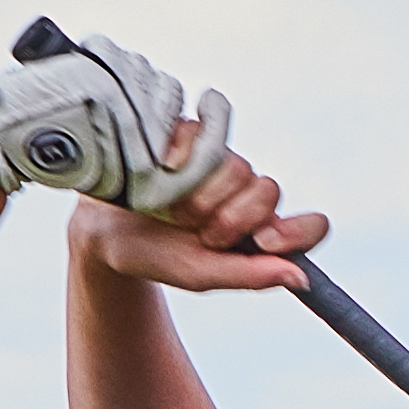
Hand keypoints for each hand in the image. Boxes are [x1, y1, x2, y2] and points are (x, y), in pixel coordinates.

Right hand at [0, 19, 322, 288]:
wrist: (99, 225)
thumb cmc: (152, 254)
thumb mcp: (198, 272)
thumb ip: (248, 274)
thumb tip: (300, 276)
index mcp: (257, 230)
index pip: (309, 226)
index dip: (298, 231)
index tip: (266, 241)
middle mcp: (245, 191)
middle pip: (267, 191)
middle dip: (231, 218)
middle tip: (198, 231)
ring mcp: (219, 159)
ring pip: (237, 167)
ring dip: (200, 194)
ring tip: (168, 205)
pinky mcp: (192, 131)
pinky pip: (203, 137)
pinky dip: (179, 160)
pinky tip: (158, 170)